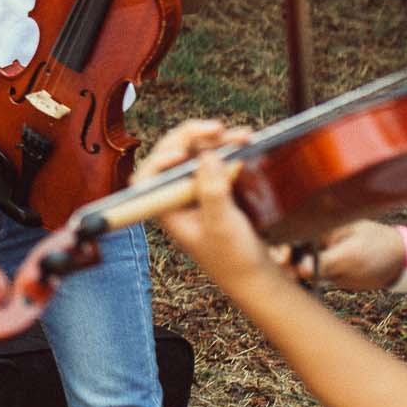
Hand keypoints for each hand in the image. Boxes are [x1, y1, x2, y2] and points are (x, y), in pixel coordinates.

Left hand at [136, 119, 276, 292]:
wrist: (258, 277)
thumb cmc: (234, 260)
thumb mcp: (222, 225)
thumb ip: (212, 191)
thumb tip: (207, 156)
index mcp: (166, 210)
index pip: (148, 177)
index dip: (159, 160)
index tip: (181, 155)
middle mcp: (177, 197)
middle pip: (174, 156)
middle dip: (193, 138)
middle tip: (217, 128)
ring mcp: (196, 191)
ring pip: (198, 154)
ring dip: (218, 141)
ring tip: (243, 135)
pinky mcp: (216, 188)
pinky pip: (217, 161)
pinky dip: (229, 150)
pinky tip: (246, 142)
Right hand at [283, 219, 406, 290]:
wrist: (400, 261)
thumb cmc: (378, 250)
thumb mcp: (352, 256)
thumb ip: (325, 262)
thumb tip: (298, 269)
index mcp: (320, 224)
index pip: (289, 232)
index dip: (279, 245)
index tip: (280, 260)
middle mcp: (314, 236)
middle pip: (286, 246)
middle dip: (279, 260)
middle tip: (284, 274)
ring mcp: (318, 252)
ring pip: (293, 261)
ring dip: (286, 272)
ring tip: (286, 282)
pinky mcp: (323, 267)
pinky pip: (304, 272)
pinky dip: (297, 279)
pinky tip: (293, 286)